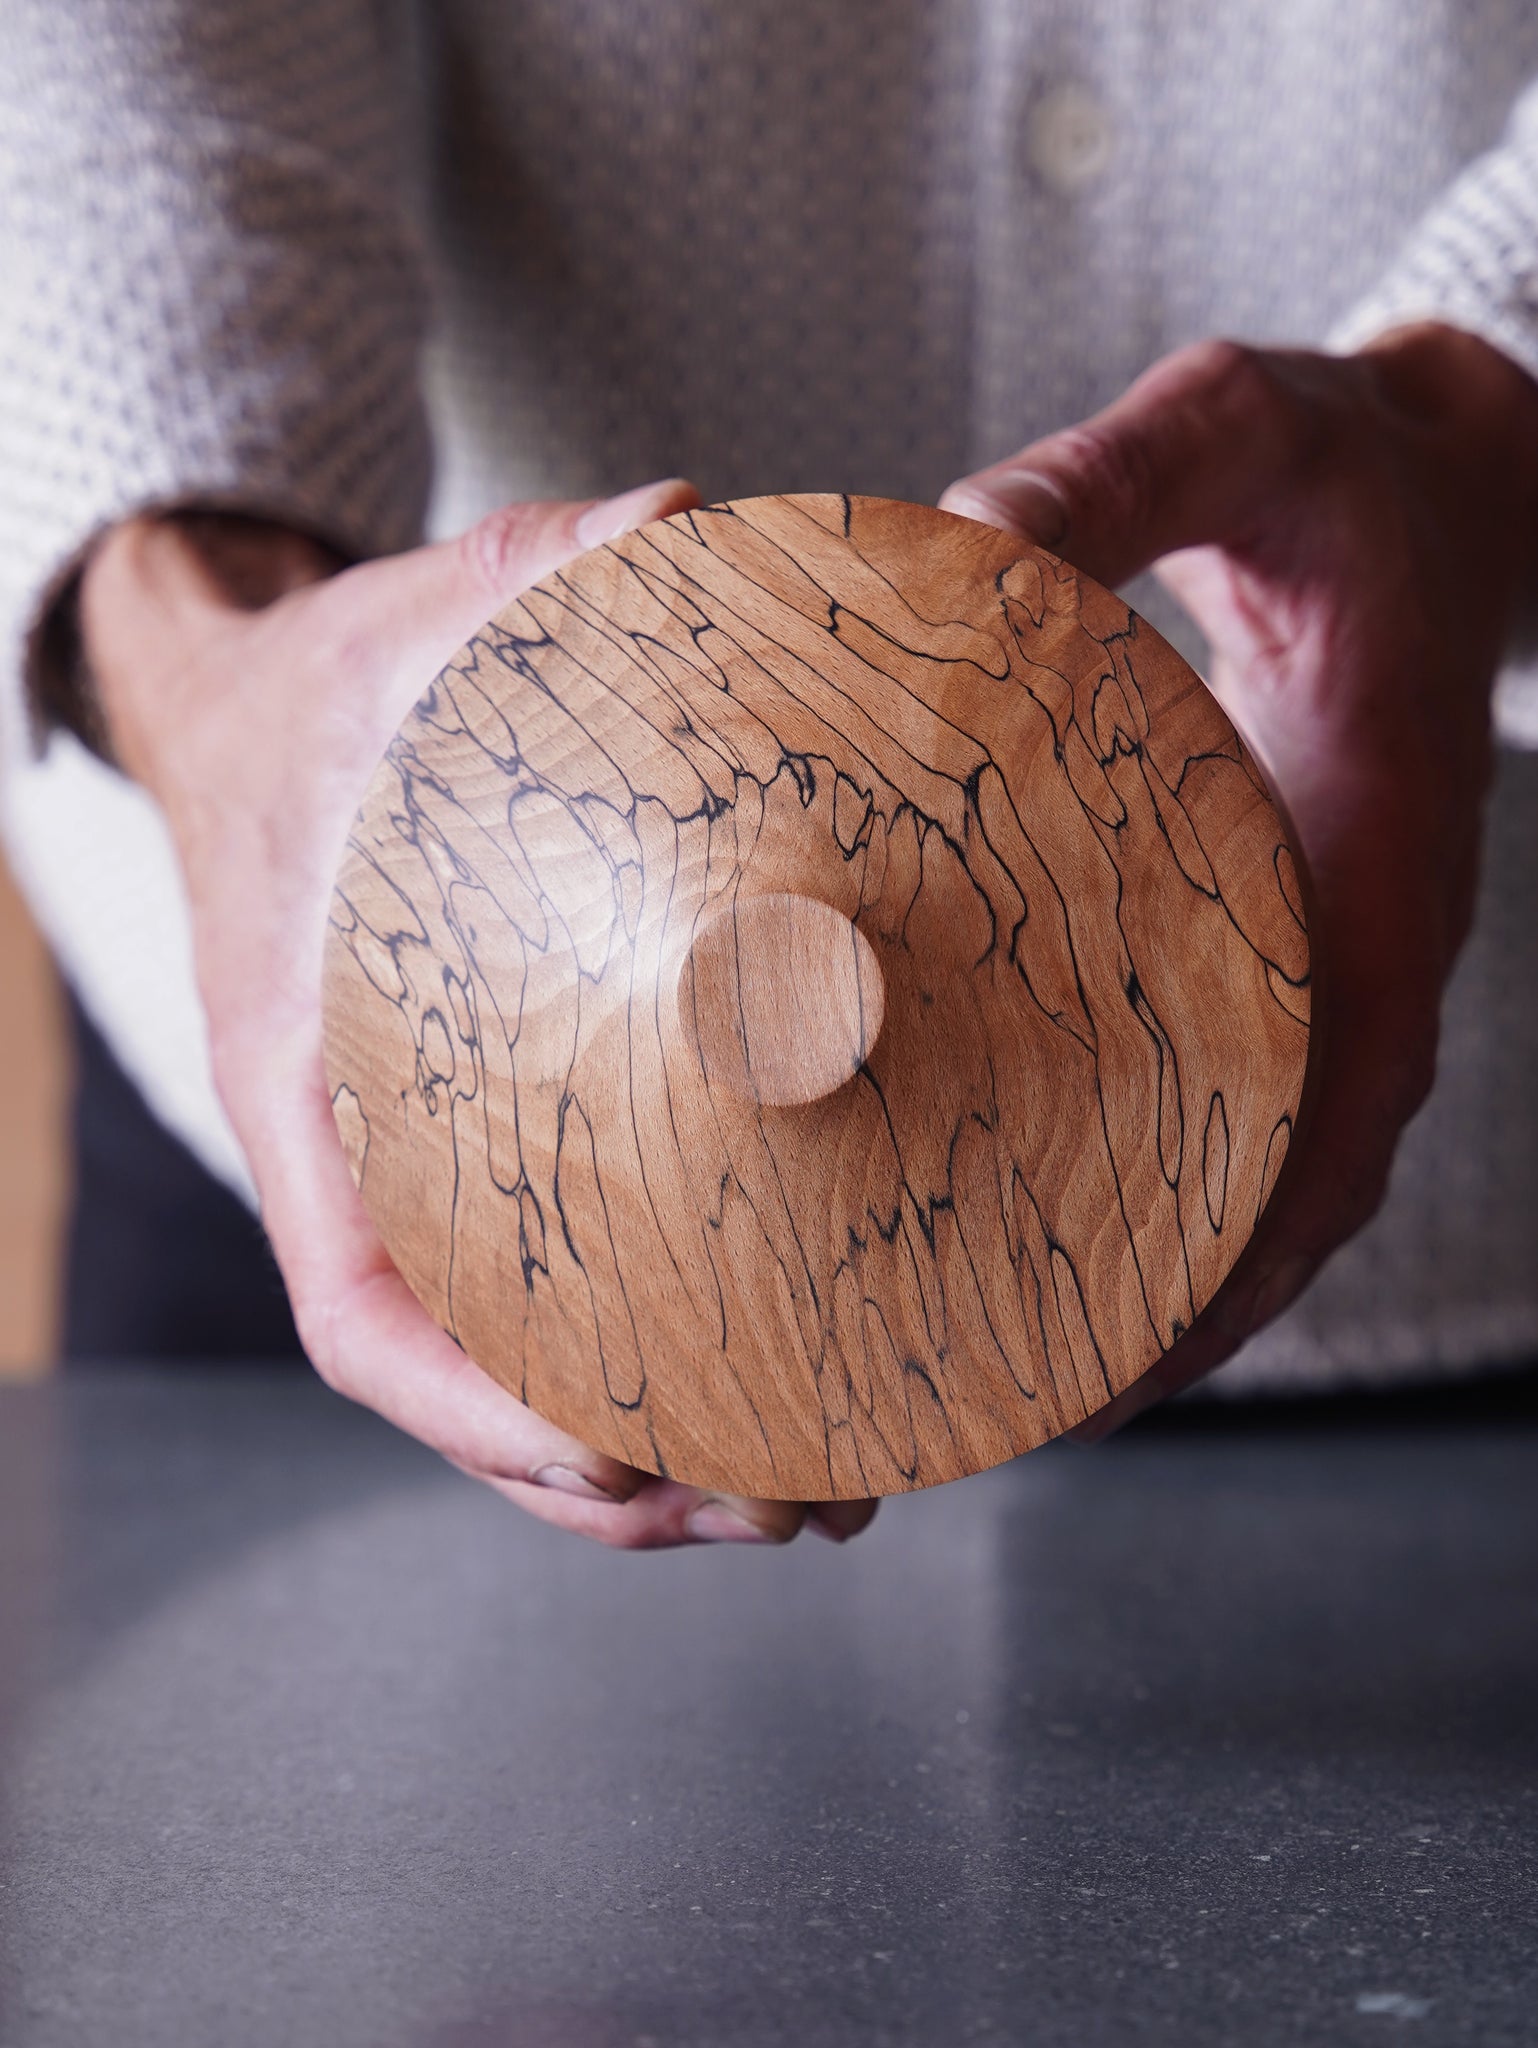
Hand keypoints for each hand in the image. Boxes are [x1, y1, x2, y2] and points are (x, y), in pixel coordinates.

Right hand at [80, 482, 878, 1545]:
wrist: (263, 715)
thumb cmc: (331, 694)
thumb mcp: (408, 618)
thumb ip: (529, 575)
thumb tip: (688, 526)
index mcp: (310, 1079)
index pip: (364, 1303)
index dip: (482, 1409)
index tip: (622, 1453)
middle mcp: (365, 1156)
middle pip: (469, 1389)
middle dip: (625, 1475)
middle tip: (807, 1501)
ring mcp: (426, 1167)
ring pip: (524, 1374)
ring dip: (661, 1460)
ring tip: (827, 1492)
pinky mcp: (491, 1148)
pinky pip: (561, 1290)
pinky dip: (659, 1359)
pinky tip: (783, 1375)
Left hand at [941, 324, 1537, 1431]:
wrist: (1465, 500)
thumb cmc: (1361, 484)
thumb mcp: (1252, 436)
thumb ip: (1117, 473)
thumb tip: (949, 537)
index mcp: (1374, 877)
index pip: (1319, 1122)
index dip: (1214, 1265)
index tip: (1084, 1361)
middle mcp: (1371, 977)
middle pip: (1274, 1221)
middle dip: (1144, 1333)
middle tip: (972, 1409)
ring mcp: (1344, 1000)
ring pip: (1256, 1209)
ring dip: (1143, 1308)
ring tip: (978, 1383)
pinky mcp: (1303, 990)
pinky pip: (1236, 1142)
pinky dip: (1155, 1223)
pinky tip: (1032, 1254)